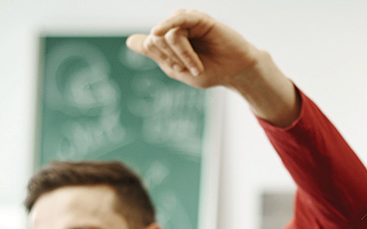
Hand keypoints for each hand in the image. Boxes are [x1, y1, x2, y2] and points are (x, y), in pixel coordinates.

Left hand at [127, 10, 298, 125]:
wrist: (236, 72)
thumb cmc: (211, 71)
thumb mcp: (177, 68)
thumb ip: (155, 54)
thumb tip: (129, 40)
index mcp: (170, 40)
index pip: (150, 44)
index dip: (164, 60)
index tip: (183, 72)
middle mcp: (177, 27)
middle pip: (156, 39)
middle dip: (172, 59)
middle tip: (193, 69)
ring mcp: (188, 21)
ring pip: (167, 34)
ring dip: (182, 55)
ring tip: (198, 66)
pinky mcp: (199, 18)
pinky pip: (179, 18)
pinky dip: (169, 25)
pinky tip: (160, 31)